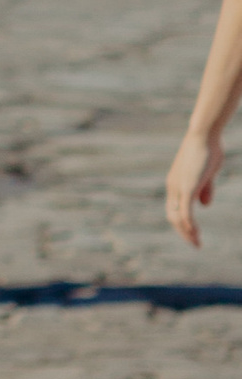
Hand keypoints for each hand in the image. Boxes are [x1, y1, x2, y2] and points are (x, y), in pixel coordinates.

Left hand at [167, 128, 218, 248]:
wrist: (203, 135)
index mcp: (176, 184)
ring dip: (186, 232)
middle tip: (196, 244)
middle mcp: (173, 187)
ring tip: (196, 243)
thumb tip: (204, 205)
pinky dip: (188, 224)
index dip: (182, 224)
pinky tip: (194, 232)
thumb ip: (204, 189)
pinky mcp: (187, 186)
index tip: (193, 234)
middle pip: (172, 216)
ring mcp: (179, 187)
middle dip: (183, 232)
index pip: (173, 209)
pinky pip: (185, 210)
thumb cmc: (207, 151)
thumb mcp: (206, 173)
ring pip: (177, 217)